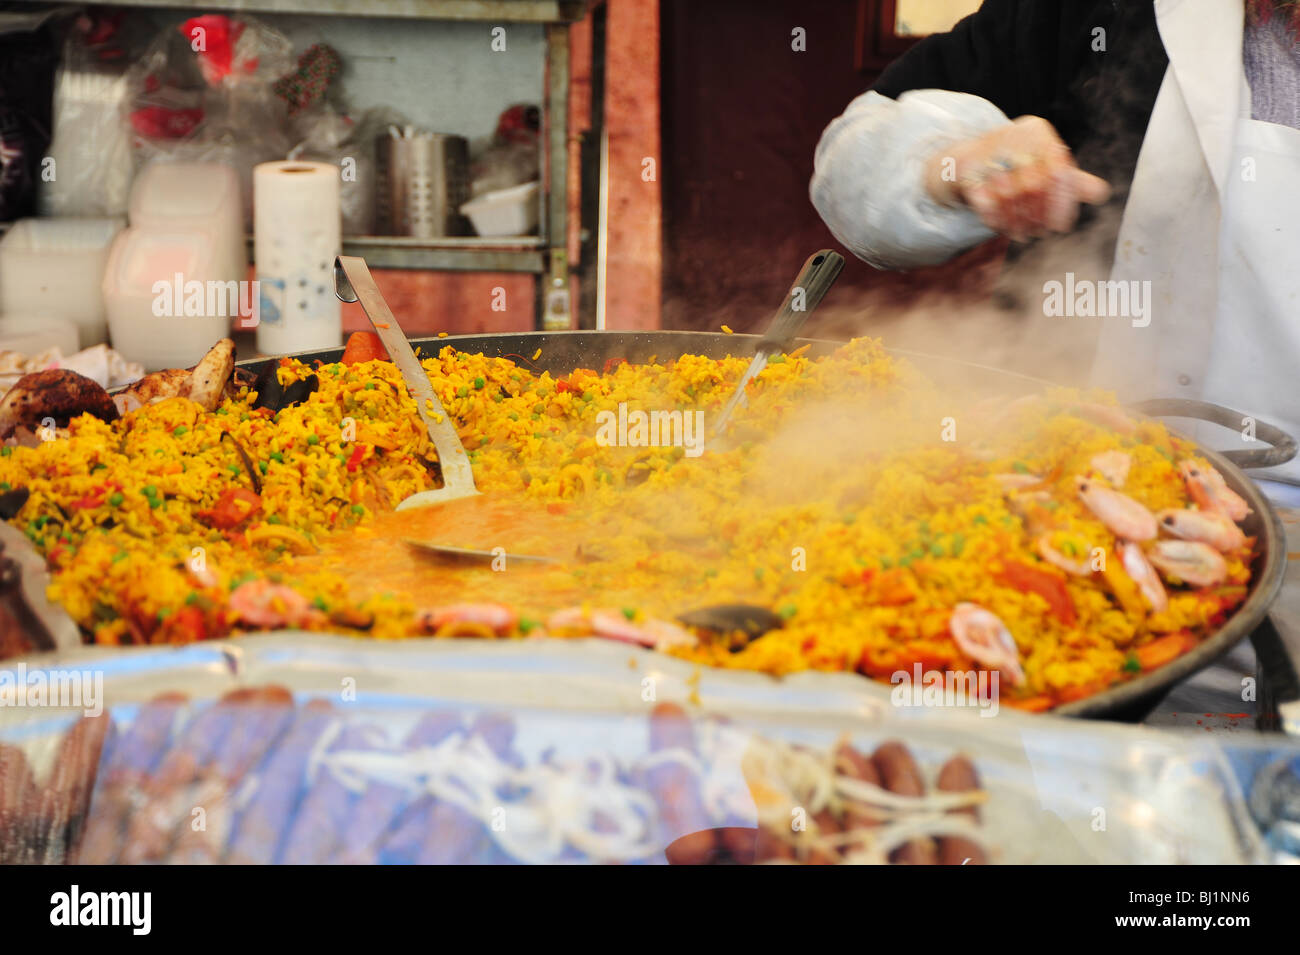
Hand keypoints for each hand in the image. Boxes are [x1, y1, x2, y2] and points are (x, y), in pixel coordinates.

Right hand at [924, 116, 1110, 241]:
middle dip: (1039, 215)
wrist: (969, 160)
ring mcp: (987, 152)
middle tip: (1042, 233)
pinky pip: (986, 202)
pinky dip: (997, 220)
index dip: (1062, 203)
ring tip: (1026, 235)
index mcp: (1037, 132)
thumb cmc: (1015, 164)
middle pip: (1034, 184)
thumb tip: (1102, 193)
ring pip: (1010, 196)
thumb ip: (1072, 181)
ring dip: (1019, 221)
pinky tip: (1006, 230)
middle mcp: (1012, 136)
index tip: (1061, 227)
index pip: (1059, 170)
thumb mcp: (1044, 166)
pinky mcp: (967, 170)